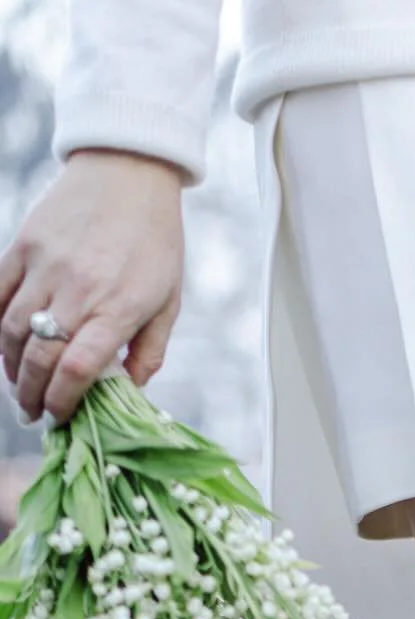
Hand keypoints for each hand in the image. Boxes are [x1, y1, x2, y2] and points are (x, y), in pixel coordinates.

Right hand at [0, 150, 184, 424]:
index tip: (59, 418)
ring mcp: (45, 265)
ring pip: (12, 329)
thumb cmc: (155, 242)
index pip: (78, 368)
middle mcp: (77, 290)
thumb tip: (130, 391)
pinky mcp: (23, 244)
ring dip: (11, 365)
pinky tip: (3, 345)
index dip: (62, 401)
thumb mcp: (168, 302)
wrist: (128, 172)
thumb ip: (149, 350)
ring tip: (19, 384)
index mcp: (116, 308)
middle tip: (32, 412)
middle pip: (40, 356)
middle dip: (31, 393)